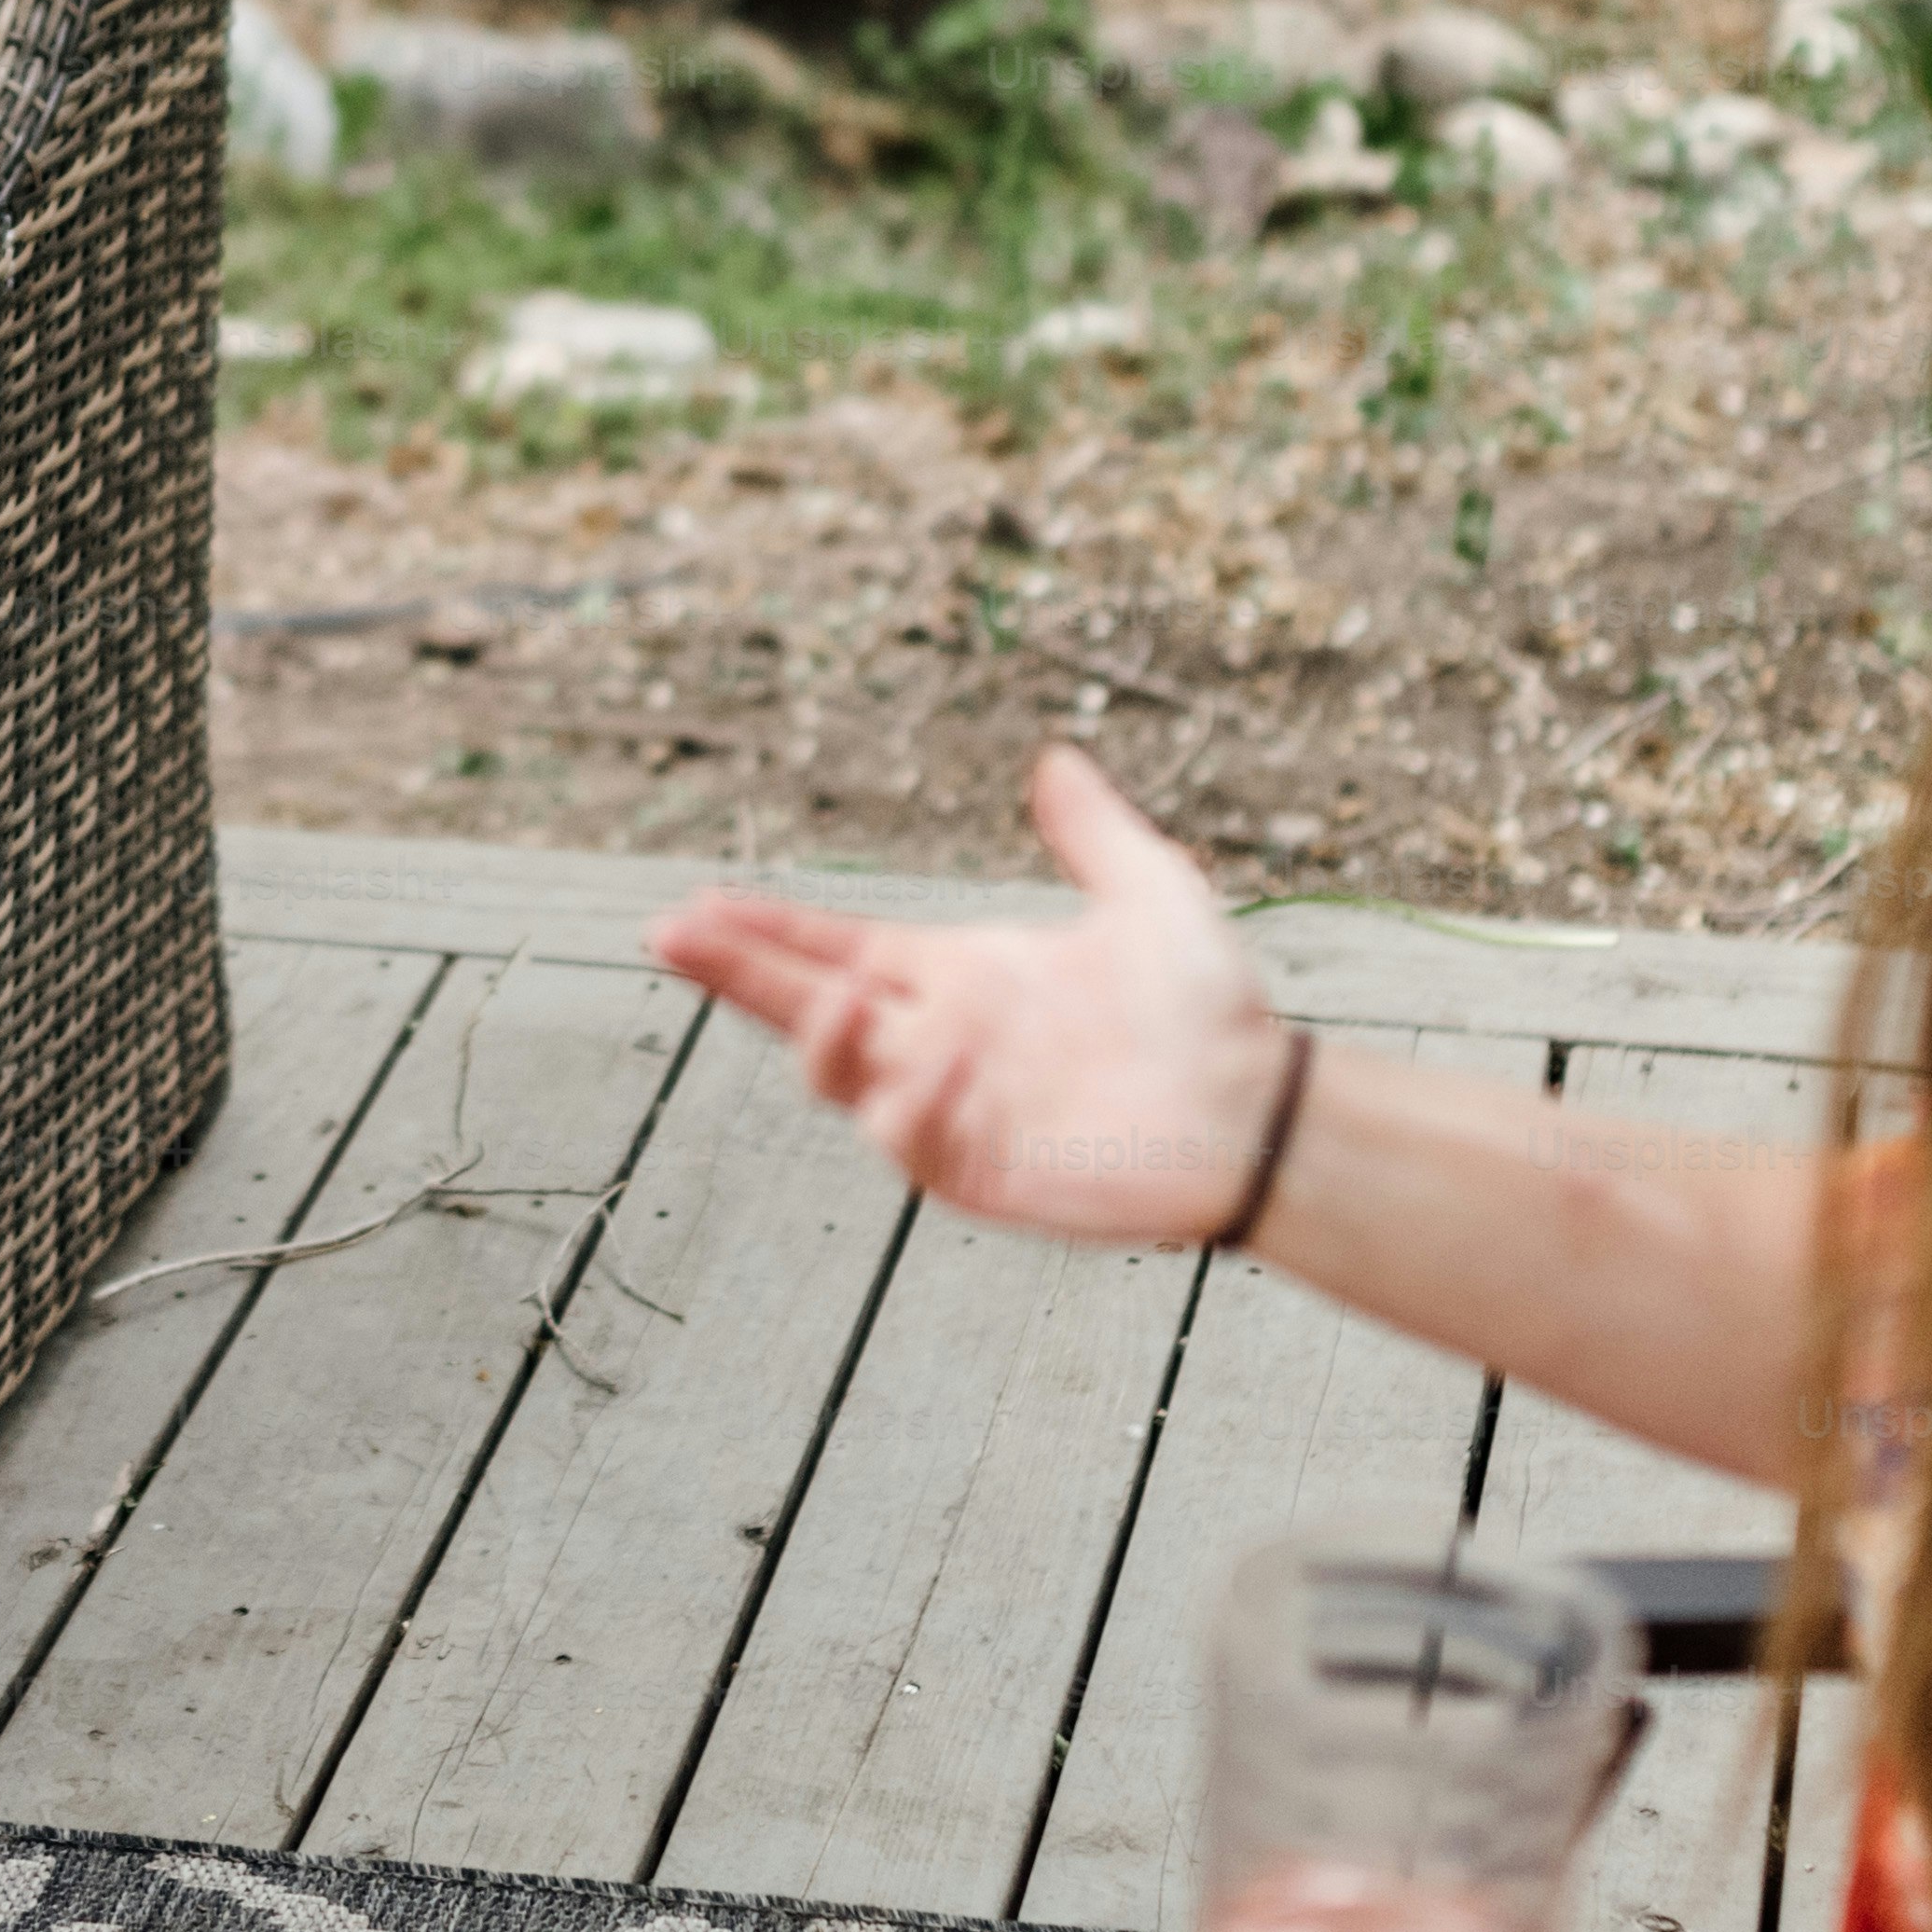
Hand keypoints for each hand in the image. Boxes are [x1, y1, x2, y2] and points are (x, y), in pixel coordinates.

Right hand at [647, 743, 1285, 1245]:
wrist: (1262, 1110)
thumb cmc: (1209, 1010)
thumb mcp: (1152, 892)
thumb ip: (1094, 832)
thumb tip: (1056, 759)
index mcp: (959, 977)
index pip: (836, 948)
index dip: (766, 932)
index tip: (698, 907)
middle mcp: (937, 1041)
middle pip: (805, 1009)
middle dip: (738, 974)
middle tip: (670, 935)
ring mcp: (951, 1112)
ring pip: (843, 1079)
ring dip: (822, 1038)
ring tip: (831, 993)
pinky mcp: (980, 1172)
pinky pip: (913, 1143)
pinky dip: (909, 1105)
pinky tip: (933, 1060)